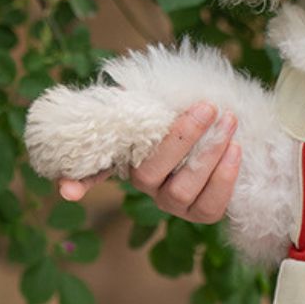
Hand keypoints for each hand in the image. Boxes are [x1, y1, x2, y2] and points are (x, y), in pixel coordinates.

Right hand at [57, 103, 241, 223]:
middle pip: (151, 174)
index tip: (68, 190)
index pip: (92, 172)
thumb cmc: (181, 108)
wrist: (219, 125)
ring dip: (209, 155)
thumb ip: (135, 98)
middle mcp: (143, 185)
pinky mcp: (199, 213)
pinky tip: (236, 149)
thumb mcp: (157, 97)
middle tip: (207, 107)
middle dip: (183, 139)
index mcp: (125, 157)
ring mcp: (171, 203)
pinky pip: (210, 206)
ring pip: (183, 191)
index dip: (78, 182)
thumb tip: (122, 90)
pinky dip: (225, 178)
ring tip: (229, 121)